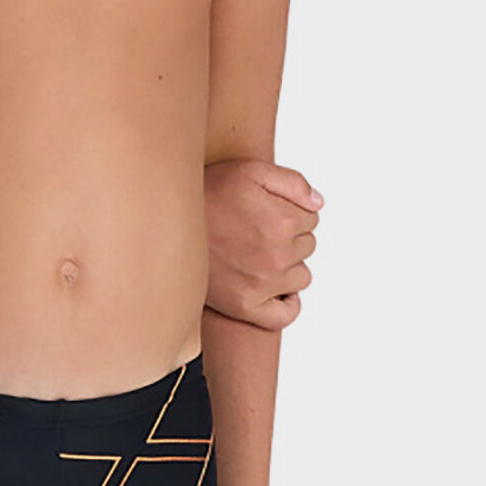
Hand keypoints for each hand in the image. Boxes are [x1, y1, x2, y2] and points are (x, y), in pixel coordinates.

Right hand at [203, 158, 321, 328]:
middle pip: (308, 246)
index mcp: (283, 222)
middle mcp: (276, 256)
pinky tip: (274, 288)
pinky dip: (286, 302)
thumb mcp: (250, 170)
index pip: (312, 219)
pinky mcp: (246, 306)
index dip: (292, 212)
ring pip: (301, 276)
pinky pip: (286, 314)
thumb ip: (292, 182)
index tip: (267, 211)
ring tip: (257, 255)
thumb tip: (318, 204)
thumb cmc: (207, 194)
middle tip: (257, 231)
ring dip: (288, 266)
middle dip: (290, 237)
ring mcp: (262, 284)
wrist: (167, 224)